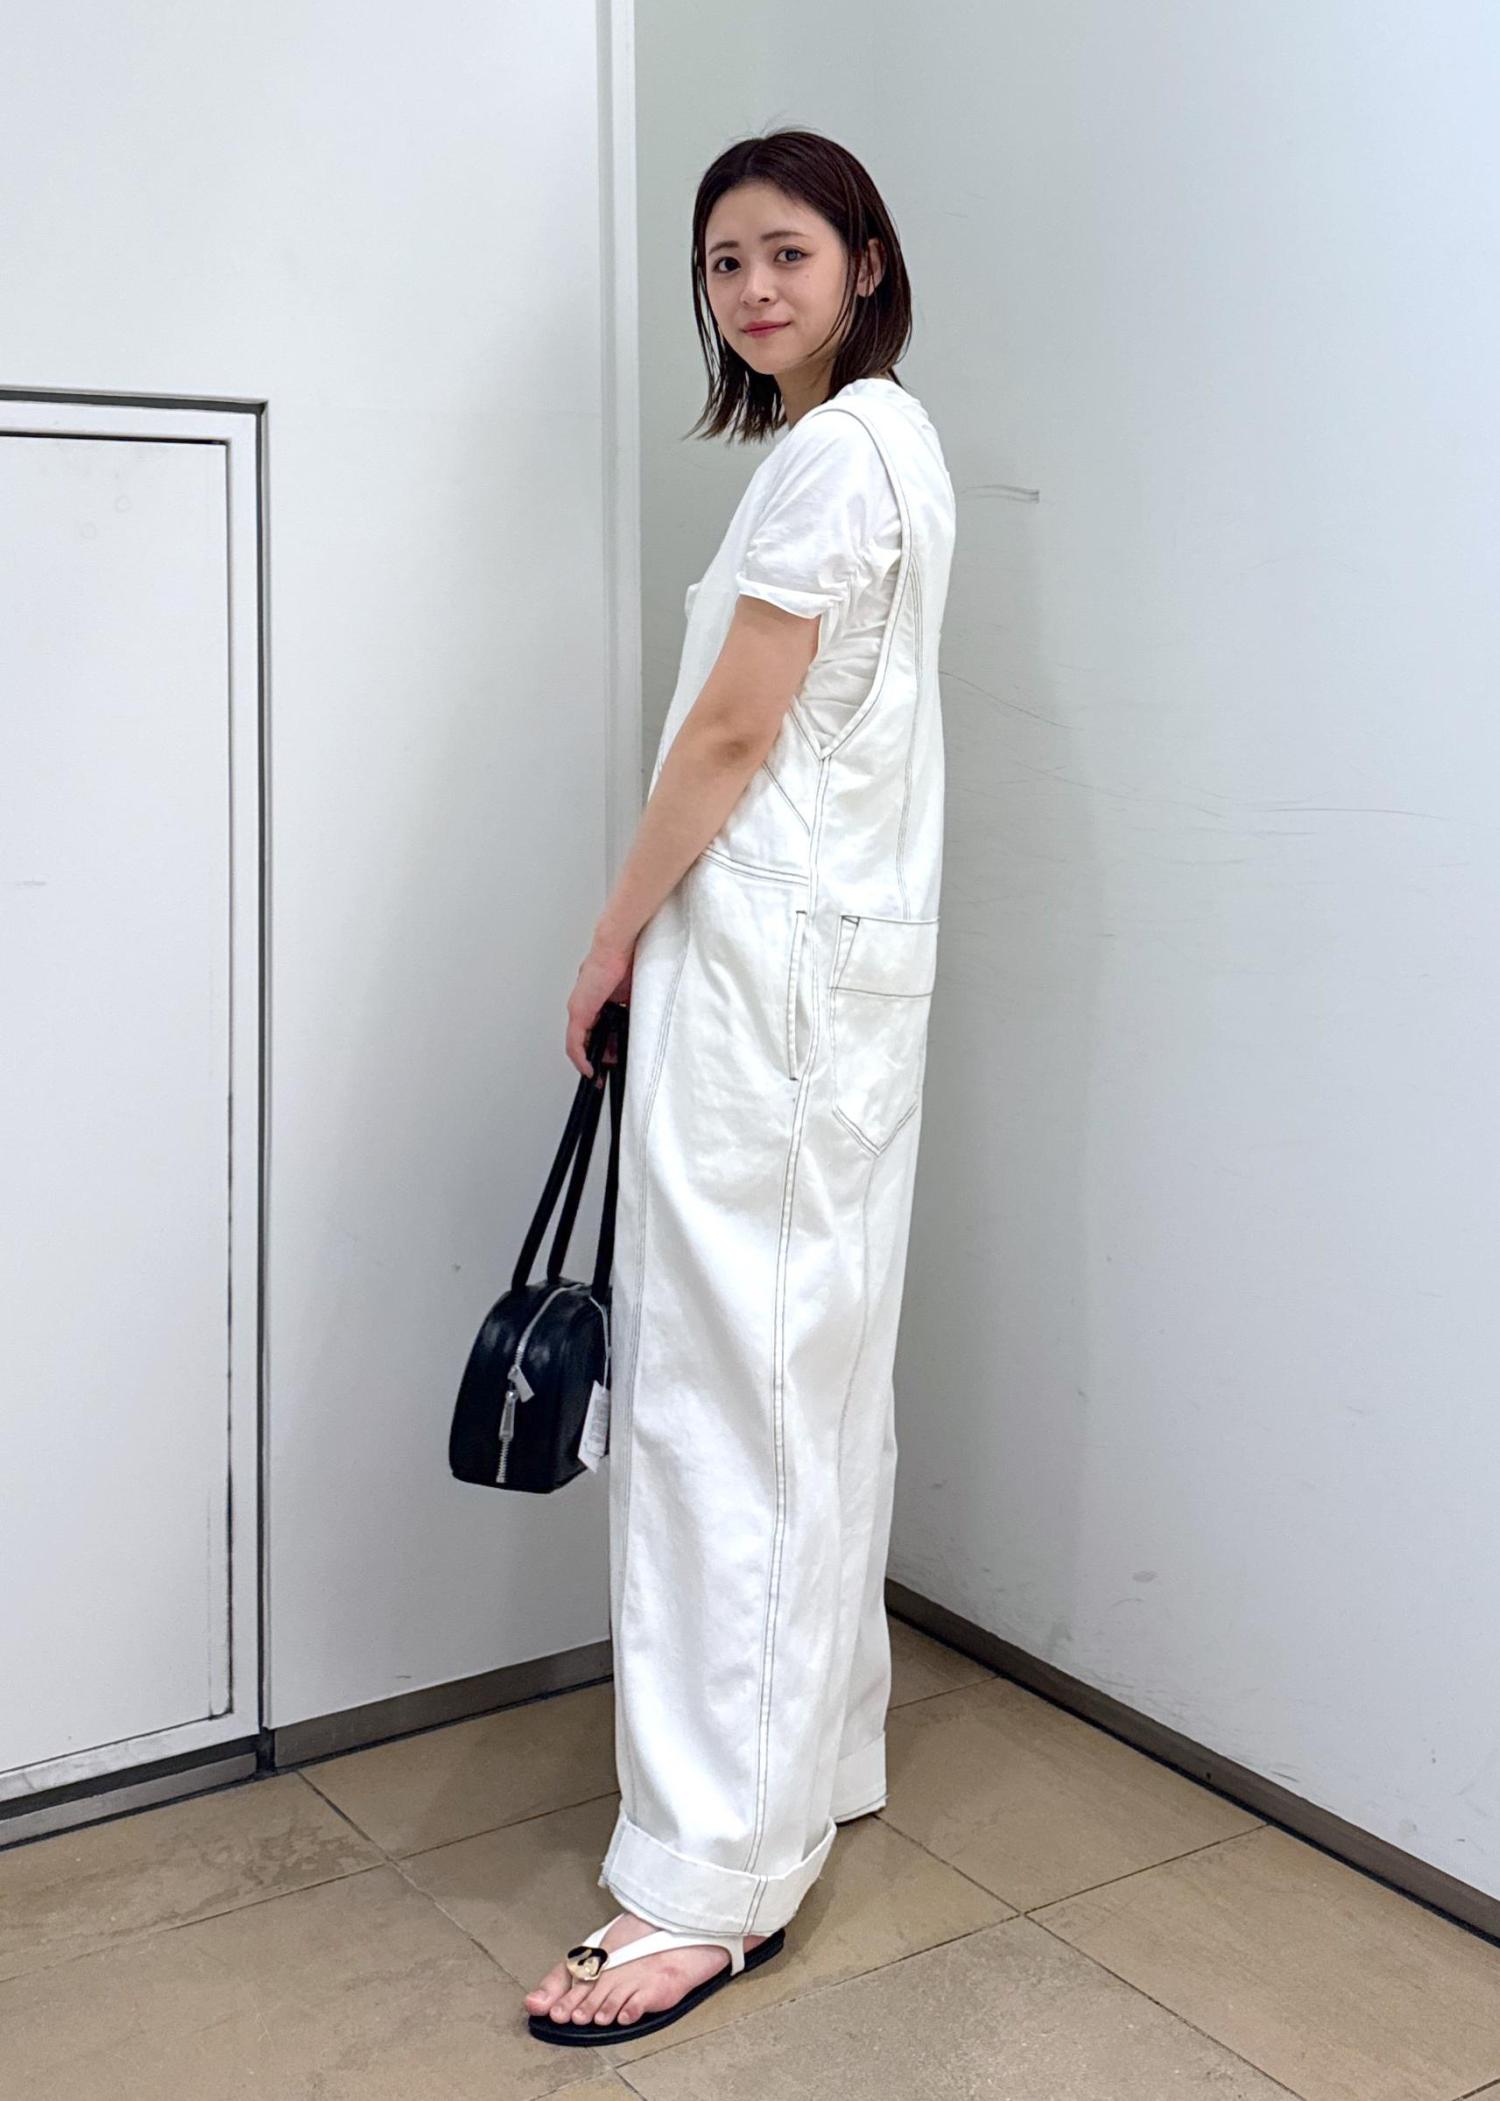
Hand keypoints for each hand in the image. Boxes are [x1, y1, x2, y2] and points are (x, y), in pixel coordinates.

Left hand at [567, 938, 633, 1078]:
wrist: (619, 946)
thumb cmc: (629, 960)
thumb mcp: (634, 994)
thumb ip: (633, 1010)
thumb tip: (641, 1026)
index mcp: (600, 998)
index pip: (599, 1029)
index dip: (605, 1048)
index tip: (612, 1062)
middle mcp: (586, 1003)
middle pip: (590, 1038)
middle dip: (601, 1057)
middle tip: (609, 1072)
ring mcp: (580, 1008)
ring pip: (582, 1042)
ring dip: (592, 1059)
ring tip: (601, 1074)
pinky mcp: (578, 1011)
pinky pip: (575, 1042)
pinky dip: (581, 1058)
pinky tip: (589, 1069)